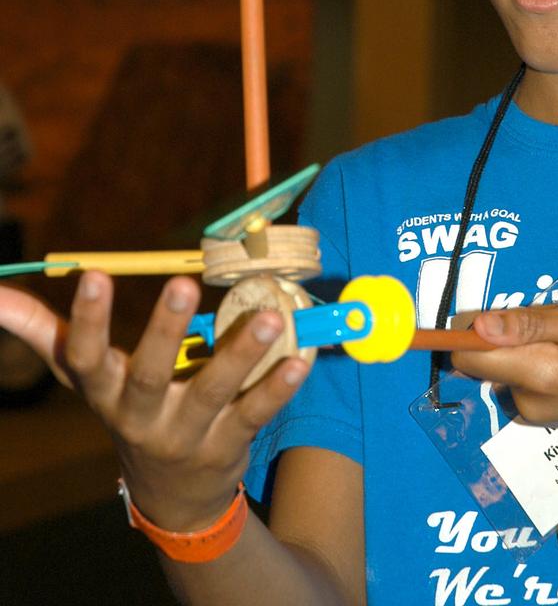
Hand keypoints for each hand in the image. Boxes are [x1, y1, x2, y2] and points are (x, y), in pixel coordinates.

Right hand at [0, 272, 307, 531]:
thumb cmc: (127, 410)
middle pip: (150, 374)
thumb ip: (44, 333)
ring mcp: (188, 434)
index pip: (86, 357)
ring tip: (270, 314)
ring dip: (241, 353)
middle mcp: (142, 417)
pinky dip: (278, 387)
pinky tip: (300, 358)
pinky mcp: (229, 444)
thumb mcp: (86, 379)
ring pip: (214, 392)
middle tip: (180, 283)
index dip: (87, 319)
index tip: (94, 274)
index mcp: (106, 394)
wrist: (172, 497)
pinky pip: (256, 414)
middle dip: (163, 330)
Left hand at [452, 301, 557, 459]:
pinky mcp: (550, 416)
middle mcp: (528, 402)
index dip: (467, 327)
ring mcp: (538, 414)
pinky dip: (545, 358)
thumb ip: (535, 323)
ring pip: (509, 364)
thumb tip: (478, 324)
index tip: (493, 307)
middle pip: (486, 357)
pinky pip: (528, 376)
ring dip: (532, 342)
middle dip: (509, 329)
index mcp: (537, 376)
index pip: (467, 356)